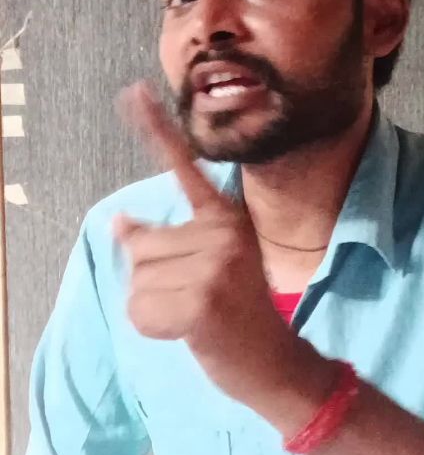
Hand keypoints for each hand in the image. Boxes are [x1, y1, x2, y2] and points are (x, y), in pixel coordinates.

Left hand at [112, 80, 311, 409]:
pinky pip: (139, 310)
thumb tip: (119, 221)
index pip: (185, 171)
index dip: (157, 131)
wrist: (275, 362)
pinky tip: (189, 331)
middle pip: (138, 244)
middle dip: (152, 277)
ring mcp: (214, 266)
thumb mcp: (210, 264)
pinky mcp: (201, 301)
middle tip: (198, 296)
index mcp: (226, 218)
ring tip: (195, 313)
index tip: (134, 92)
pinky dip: (153, 328)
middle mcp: (222, 233)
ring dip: (153, 306)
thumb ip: (168, 240)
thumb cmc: (238, 313)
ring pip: (136, 279)